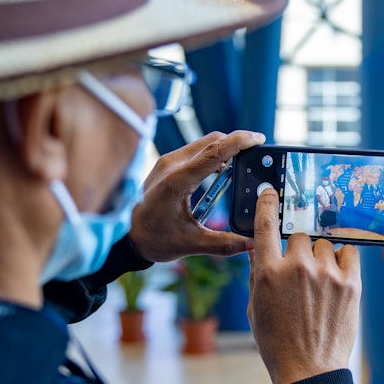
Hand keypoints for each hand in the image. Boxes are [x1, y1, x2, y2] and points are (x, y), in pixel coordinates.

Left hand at [128, 131, 263, 261]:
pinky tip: (223, 167)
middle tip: (258, 150)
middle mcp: (171, 165)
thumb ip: (225, 244)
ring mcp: (167, 162)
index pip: (215, 152)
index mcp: (177, 181)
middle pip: (211, 141)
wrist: (125, 238)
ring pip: (203, 143)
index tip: (259, 139)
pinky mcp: (166, 165)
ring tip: (244, 158)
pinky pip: (194, 151)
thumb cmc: (154, 240)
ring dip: (225, 147)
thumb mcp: (192, 244)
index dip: (239, 142)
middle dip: (237, 141)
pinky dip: (213, 153)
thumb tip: (252, 243)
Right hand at [248, 188, 361, 383]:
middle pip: (299, 235)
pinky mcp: (351, 282)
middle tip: (300, 271)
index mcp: (268, 272)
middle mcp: (297, 267)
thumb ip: (257, 272)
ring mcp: (327, 273)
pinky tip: (338, 274)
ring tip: (319, 283)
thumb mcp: (255, 307)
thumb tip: (258, 247)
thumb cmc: (277, 342)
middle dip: (298, 248)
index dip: (267, 202)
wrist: (309, 370)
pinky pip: (349, 252)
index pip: (265, 224)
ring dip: (321, 257)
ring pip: (324, 244)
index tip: (271, 192)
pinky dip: (344, 259)